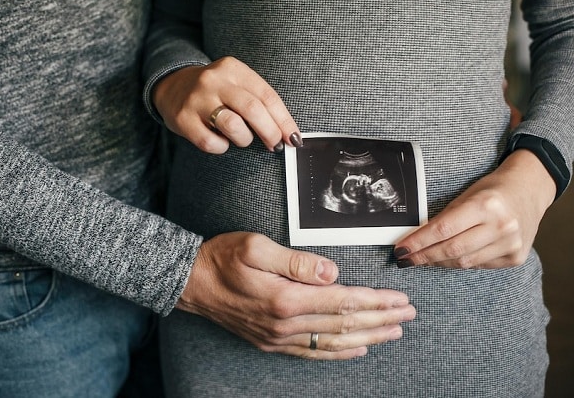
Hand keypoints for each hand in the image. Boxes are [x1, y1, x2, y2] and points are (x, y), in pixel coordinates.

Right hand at [152, 56, 302, 153]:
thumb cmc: (214, 91)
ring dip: (244, 139)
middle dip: (270, 132)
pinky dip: (221, 147)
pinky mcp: (183, 119)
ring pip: (233, 126)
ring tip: (241, 139)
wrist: (171, 86)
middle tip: (275, 145)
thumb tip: (286, 133)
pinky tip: (220, 141)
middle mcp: (214, 80)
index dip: (284, 120)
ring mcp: (197, 99)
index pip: (267, 95)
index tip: (293, 138)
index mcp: (233, 69)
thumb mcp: (235, 84)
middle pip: (252, 109)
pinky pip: (210, 142)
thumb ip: (258, 101)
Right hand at [177, 232, 415, 359]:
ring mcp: (278, 337)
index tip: (399, 299)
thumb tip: (333, 271)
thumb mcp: (256, 247)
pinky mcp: (271, 342)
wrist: (191, 284)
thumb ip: (297, 261)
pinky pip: (312, 351)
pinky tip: (356, 349)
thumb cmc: (222, 259)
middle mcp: (285, 323)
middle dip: (381, 318)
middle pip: (345, 323)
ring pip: (333, 341)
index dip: (375, 301)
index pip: (343, 301)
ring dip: (367, 336)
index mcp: (286, 298)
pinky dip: (338, 352)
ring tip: (393, 333)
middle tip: (408, 315)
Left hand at [393, 149, 555, 268]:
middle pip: (452, 249)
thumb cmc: (493, 191)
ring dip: (439, 262)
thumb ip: (445, 218)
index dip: (418, 242)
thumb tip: (417, 239)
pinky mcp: (516, 257)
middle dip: (424, 256)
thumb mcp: (467, 196)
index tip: (401, 249)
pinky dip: (462, 262)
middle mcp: (501, 226)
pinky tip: (450, 258)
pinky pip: (479, 265)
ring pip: (464, 262)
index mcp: (485, 205)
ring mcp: (511, 244)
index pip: (443, 229)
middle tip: (407, 259)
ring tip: (424, 260)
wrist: (529, 191)